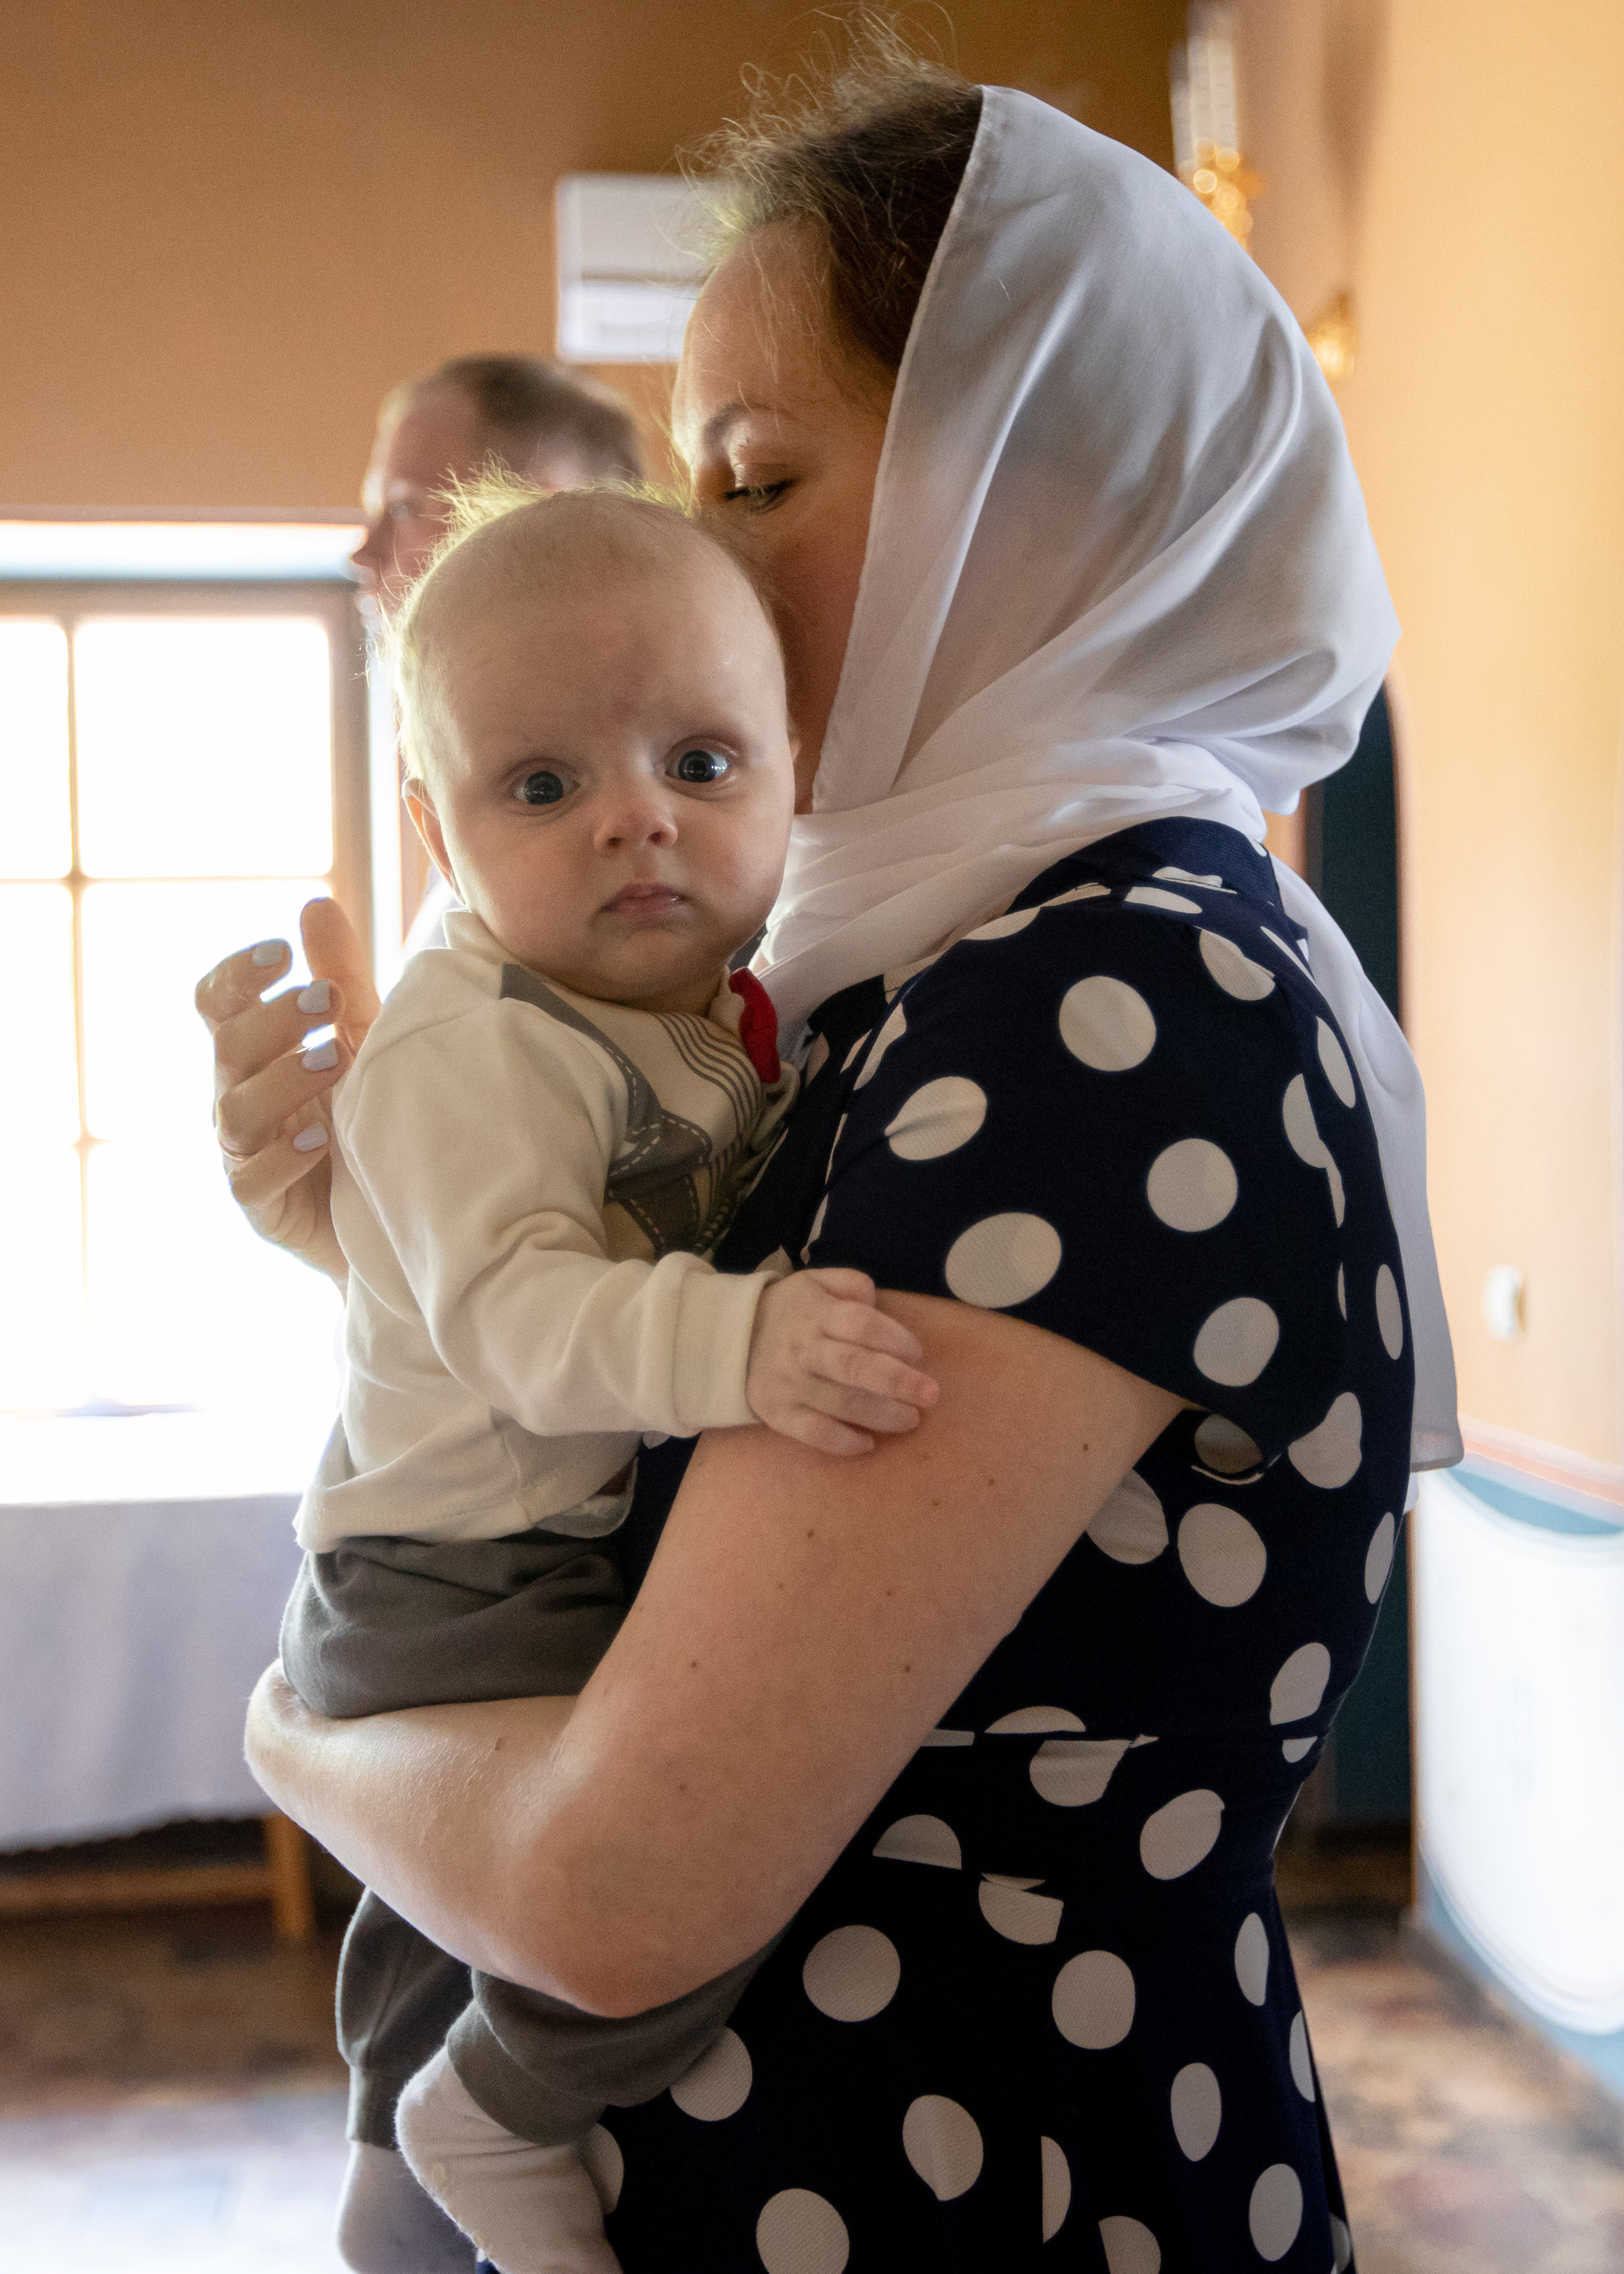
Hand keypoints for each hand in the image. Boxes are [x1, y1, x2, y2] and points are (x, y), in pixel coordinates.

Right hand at [196, 897, 380, 1281]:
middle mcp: (238, 1097)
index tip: (280, 952)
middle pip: (228, 1047)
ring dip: (282, 1080)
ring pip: (236, 1111)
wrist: (392, 1214)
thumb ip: (338, 977)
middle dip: (274, 1019)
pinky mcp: (262, 1208)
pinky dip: (284, 1158)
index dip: (236, 976)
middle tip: (329, 998)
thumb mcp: (362, 1041)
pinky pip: (251, 1181)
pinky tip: (322, 1140)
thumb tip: (316, 903)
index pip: (217, 1004)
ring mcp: (243, 1154)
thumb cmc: (366, 1116)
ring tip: (333, 1059)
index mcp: (254, 1052)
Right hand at [745, 1268, 938, 1455]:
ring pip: (841, 1404)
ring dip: (882, 1415)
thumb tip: (877, 1302)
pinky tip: (868, 1444)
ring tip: (911, 1420)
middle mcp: (804, 1349)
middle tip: (930, 1395)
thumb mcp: (817, 1282)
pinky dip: (842, 1442)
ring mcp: (789, 1384)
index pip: (861, 1324)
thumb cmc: (791, 1311)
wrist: (732, 1339)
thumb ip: (851, 1284)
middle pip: (855, 1367)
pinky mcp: (777, 1413)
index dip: (894, 1338)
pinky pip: (812, 1432)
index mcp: (817, 1313)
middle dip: (898, 1382)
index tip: (917, 1353)